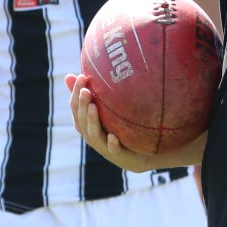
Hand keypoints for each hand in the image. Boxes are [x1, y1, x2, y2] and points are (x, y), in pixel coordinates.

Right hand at [65, 74, 184, 173]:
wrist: (152, 152)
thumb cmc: (130, 127)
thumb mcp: (116, 108)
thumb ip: (103, 92)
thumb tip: (89, 68)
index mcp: (90, 125)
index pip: (76, 109)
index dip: (75, 94)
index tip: (81, 76)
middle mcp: (95, 137)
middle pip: (81, 122)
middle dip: (81, 106)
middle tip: (85, 90)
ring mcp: (107, 149)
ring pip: (94, 137)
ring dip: (92, 121)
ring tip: (93, 107)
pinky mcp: (122, 158)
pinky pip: (115, 153)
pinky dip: (112, 145)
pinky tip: (113, 137)